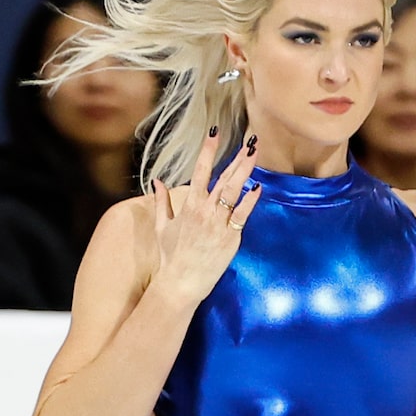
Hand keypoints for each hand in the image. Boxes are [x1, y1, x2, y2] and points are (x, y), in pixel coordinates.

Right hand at [146, 130, 261, 306]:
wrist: (180, 283)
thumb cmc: (170, 257)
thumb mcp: (162, 227)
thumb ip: (162, 201)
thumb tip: (157, 181)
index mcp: (189, 205)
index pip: (200, 171)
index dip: (208, 150)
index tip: (215, 133)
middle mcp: (204, 210)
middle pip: (223, 177)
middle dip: (237, 157)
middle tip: (250, 140)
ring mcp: (218, 223)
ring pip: (233, 191)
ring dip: (245, 171)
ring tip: (255, 154)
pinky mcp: (230, 238)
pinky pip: (242, 215)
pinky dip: (250, 200)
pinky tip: (257, 187)